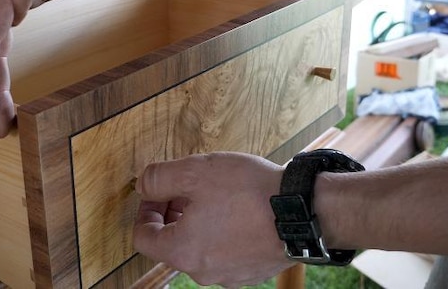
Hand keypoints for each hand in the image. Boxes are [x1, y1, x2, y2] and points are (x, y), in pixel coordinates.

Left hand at [133, 152, 293, 286]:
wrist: (304, 210)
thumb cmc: (249, 192)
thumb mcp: (194, 172)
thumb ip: (158, 178)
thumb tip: (142, 184)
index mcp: (182, 251)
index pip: (142, 238)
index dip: (144, 210)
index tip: (158, 190)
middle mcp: (202, 271)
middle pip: (171, 244)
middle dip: (172, 213)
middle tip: (187, 187)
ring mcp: (230, 275)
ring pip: (200, 248)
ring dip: (198, 221)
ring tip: (216, 194)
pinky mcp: (252, 271)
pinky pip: (225, 251)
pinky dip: (223, 232)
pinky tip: (238, 209)